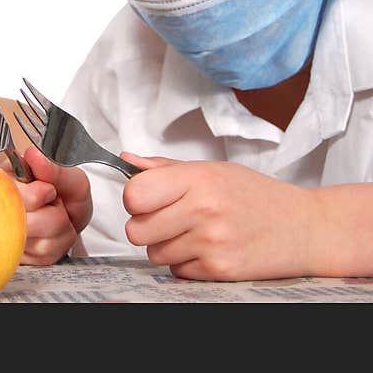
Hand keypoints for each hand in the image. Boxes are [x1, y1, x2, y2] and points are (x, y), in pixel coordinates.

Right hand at [17, 146, 91, 264]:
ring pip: (39, 243)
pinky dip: (57, 245)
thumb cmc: (66, 191)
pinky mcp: (20, 258)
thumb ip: (52, 167)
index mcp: (3, 184)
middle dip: (53, 215)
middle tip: (53, 203)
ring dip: (59, 230)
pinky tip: (53, 233)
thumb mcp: (68, 174)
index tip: (48, 190)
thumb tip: (33, 155)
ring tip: (54, 216)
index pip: (11, 197)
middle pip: (26, 224)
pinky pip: (44, 257)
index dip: (36, 196)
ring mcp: (7, 237)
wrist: (72, 213)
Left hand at [121, 152, 318, 279]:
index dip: (134, 200)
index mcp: (198, 179)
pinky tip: (209, 249)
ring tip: (196, 233)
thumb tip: (126, 161)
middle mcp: (203, 210)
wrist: (306, 228)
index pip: (134, 195)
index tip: (146, 199)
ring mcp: (212, 242)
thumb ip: (165, 168)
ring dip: (167, 246)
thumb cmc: (256, 195)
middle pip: (136, 231)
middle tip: (170, 219)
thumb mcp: (212, 170)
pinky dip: (187, 264)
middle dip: (147, 227)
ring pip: (154, 254)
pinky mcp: (220, 269)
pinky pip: (177, 271)